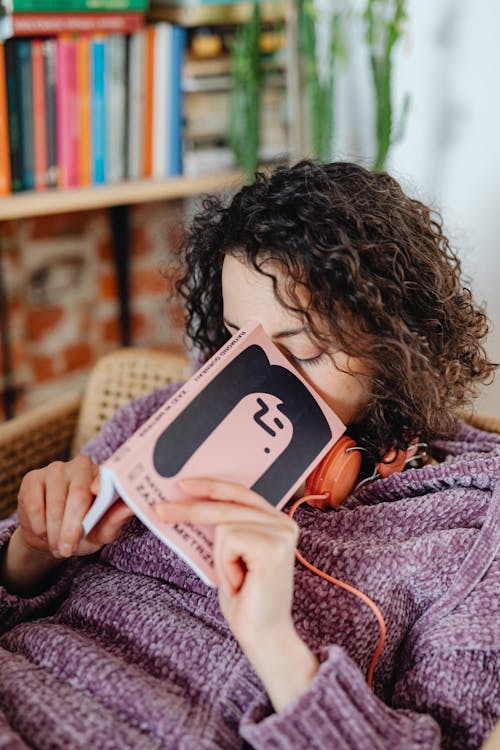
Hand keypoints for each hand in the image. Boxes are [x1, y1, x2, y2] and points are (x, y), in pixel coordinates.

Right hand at [17, 455, 131, 558]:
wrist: (51, 537)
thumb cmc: (83, 531)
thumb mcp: (102, 531)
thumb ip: (115, 520)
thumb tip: (130, 507)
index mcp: (102, 475)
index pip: (103, 479)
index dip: (100, 486)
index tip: (98, 494)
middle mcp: (80, 466)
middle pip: (78, 495)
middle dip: (72, 527)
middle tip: (68, 550)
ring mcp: (55, 469)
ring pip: (55, 502)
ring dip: (54, 531)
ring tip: (57, 547)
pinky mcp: (32, 478)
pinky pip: (34, 503)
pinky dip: (38, 524)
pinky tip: (43, 533)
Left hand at [155, 478, 318, 710]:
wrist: (262, 636)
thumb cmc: (244, 599)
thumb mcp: (228, 555)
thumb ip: (221, 528)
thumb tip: (189, 503)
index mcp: (276, 521)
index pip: (240, 493)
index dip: (211, 486)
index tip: (182, 485)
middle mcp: (284, 522)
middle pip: (227, 503)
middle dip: (190, 508)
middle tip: (160, 509)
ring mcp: (281, 532)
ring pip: (224, 524)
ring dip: (219, 558)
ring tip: (234, 580)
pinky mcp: (274, 545)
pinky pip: (228, 540)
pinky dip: (225, 564)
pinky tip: (240, 583)